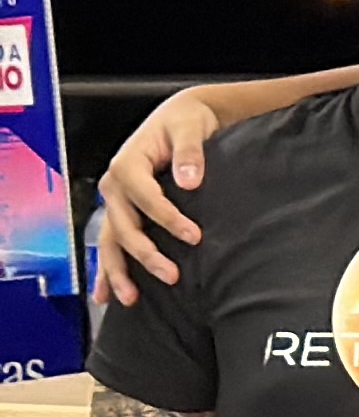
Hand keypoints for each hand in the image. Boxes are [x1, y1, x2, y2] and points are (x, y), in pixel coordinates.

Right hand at [93, 93, 222, 305]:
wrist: (178, 118)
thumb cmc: (185, 122)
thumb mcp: (190, 128)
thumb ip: (190, 153)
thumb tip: (189, 180)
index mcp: (128, 164)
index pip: (145, 198)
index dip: (167, 218)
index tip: (194, 236)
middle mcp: (114, 185)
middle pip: (124, 226)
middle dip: (146, 254)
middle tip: (172, 275)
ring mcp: (114, 201)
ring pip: (110, 241)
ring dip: (118, 271)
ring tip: (130, 298)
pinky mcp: (121, 211)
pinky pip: (109, 243)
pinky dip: (107, 269)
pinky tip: (106, 294)